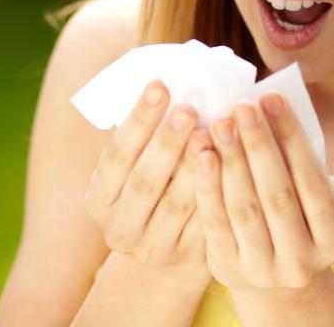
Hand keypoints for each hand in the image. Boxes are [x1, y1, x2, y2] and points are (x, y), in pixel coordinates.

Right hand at [84, 80, 213, 284]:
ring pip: (178, 203)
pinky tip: (234, 163)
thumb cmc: (159, 189)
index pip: (116, 154)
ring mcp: (151, 247)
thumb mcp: (139, 167)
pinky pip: (206, 222)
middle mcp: (119, 226)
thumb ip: (149, 135)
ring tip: (215, 130)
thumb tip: (175, 76)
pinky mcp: (187, 257)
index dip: (138, 119)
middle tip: (188, 107)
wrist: (170, 252)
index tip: (159, 84)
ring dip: (198, 165)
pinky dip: (219, 190)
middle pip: (146, 179)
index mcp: (99, 197)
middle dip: (167, 140)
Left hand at [192, 91, 333, 291]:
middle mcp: (303, 260)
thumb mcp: (312, 201)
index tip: (272, 98)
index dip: (292, 137)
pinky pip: (215, 223)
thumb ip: (299, 166)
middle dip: (258, 145)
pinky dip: (207, 186)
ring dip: (230, 161)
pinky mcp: (229, 270)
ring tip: (219, 123)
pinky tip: (202, 154)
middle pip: (278, 194)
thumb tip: (269, 109)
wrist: (274, 281)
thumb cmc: (297, 218)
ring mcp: (265, 270)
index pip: (312, 180)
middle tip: (242, 106)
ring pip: (244, 208)